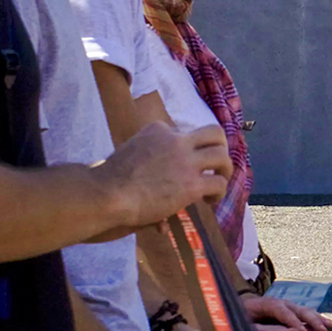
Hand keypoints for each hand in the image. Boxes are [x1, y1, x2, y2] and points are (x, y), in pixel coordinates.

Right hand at [102, 123, 232, 226]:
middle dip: (221, 147)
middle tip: (217, 163)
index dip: (188, 149)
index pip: (184, 133)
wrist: (106, 194)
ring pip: (222, 156)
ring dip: (225, 170)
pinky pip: (218, 183)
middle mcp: (176, 140)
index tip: (183, 163)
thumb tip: (150, 175)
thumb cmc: (108, 179)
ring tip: (218, 182)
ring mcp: (185, 161)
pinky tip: (209, 200)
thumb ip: (145, 160)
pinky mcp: (191, 184)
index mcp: (158, 129)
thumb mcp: (129, 154)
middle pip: (214, 133)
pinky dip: (219, 192)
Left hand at [243, 294, 331, 330]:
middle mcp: (280, 303)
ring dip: (317, 319)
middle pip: (297, 310)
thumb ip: (246, 326)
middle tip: (321, 330)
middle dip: (310, 320)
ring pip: (304, 311)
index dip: (292, 320)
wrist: (242, 304)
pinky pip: (306, 314)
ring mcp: (288, 306)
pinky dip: (317, 319)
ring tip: (328, 326)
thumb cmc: (240, 315)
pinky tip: (327, 324)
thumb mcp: (239, 320)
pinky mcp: (292, 311)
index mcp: (266, 304)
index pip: (281, 310)